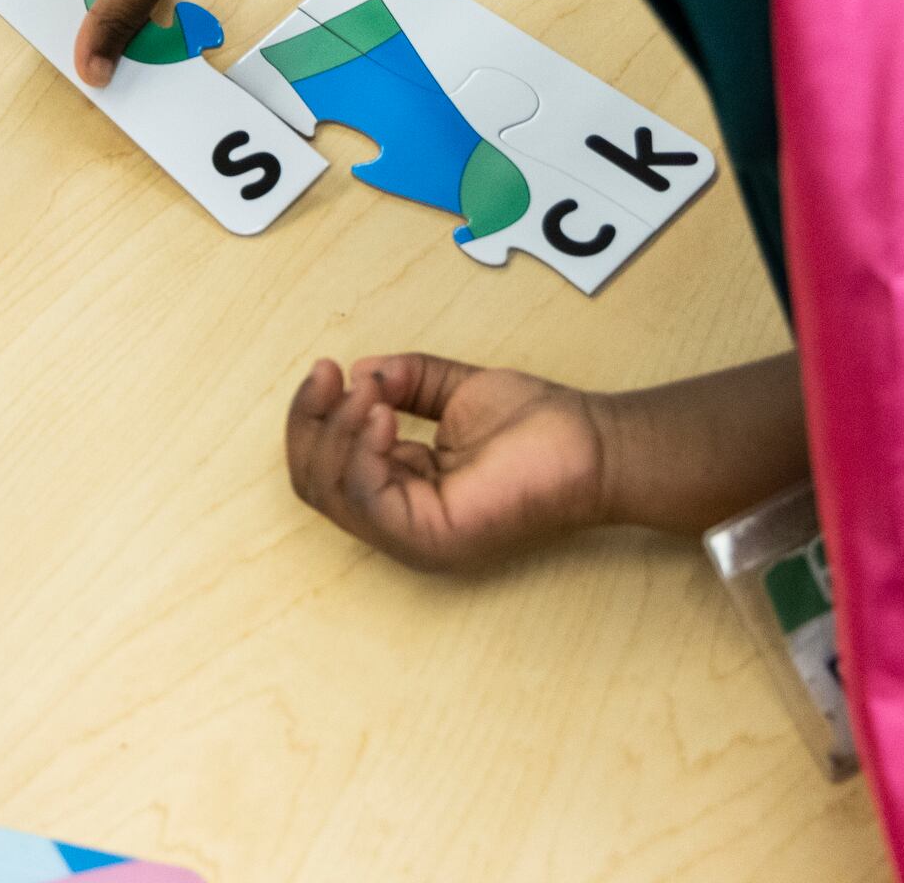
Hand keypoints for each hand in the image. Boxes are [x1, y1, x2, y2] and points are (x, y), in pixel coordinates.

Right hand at [284, 354, 610, 572]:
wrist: (594, 444)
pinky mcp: (432, 537)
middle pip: (314, 483)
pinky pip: (366, 498)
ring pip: (331, 490)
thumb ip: (403, 380)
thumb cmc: (539, 426)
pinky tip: (380, 415)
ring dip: (335, 431)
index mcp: (404, 492)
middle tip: (327, 374)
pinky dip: (360, 451)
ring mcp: (415, 536)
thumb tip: (358, 374)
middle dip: (309, 422)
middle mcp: (402, 521)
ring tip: (367, 394)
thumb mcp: (453, 388)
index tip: (326, 366)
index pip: (326, 466)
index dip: (313, 416)